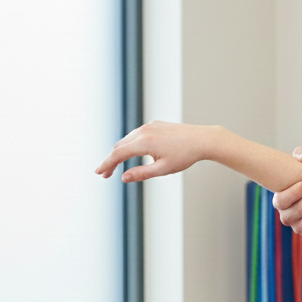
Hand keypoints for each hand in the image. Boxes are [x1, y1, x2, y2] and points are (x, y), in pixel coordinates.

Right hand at [95, 120, 211, 182]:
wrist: (202, 139)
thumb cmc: (185, 156)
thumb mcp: (163, 169)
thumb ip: (142, 174)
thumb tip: (123, 177)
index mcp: (144, 142)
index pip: (118, 154)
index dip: (106, 164)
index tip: (99, 173)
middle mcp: (144, 131)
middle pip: (120, 146)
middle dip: (111, 160)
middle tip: (105, 175)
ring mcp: (149, 126)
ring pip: (128, 139)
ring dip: (120, 152)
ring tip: (116, 166)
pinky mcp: (155, 124)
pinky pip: (137, 134)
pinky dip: (130, 144)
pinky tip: (131, 153)